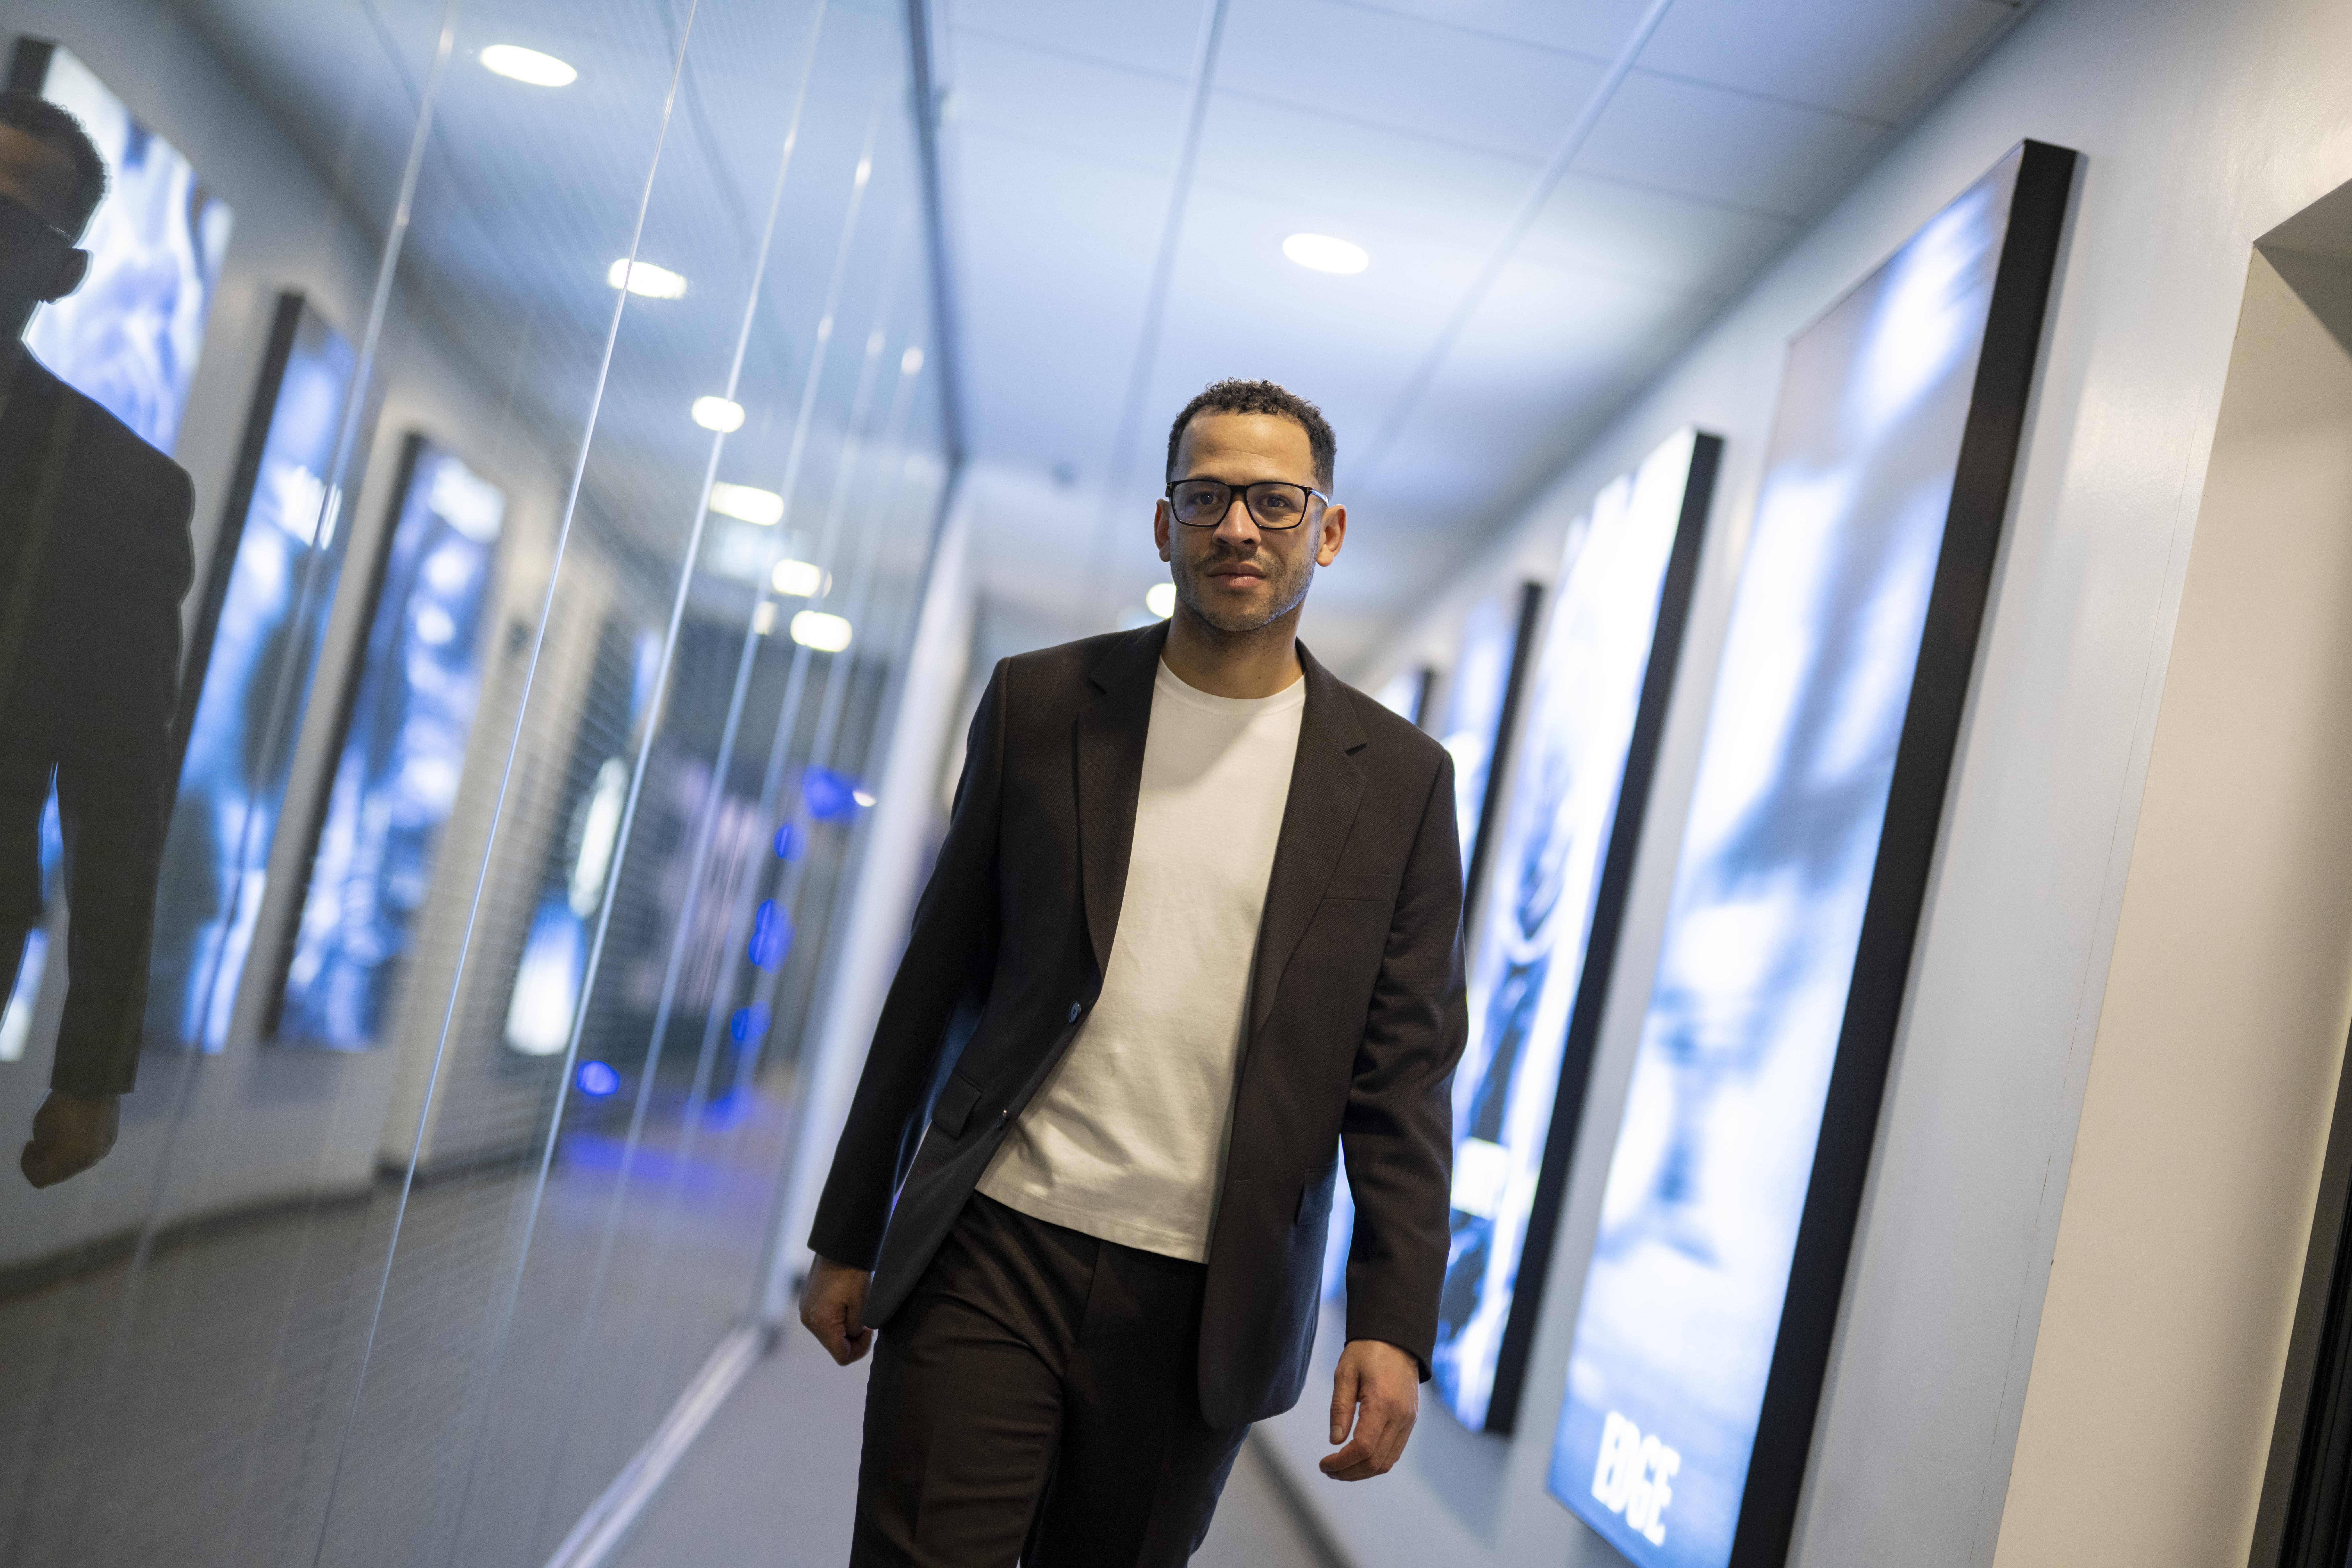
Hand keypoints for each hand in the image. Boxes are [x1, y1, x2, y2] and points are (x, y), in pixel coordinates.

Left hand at [21, 1090, 119, 1187]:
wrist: (95, 1082)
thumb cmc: (63, 1105)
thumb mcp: (41, 1128)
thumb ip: (42, 1148)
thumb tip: (46, 1154)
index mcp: (70, 1160)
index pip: (41, 1179)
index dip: (28, 1167)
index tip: (29, 1145)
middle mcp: (89, 1160)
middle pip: (61, 1174)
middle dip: (47, 1162)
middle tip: (40, 1143)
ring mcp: (103, 1149)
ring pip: (77, 1163)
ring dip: (64, 1155)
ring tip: (59, 1135)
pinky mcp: (111, 1137)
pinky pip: (90, 1150)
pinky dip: (78, 1147)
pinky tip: (75, 1129)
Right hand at [799, 1254, 874, 1364]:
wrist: (840, 1245)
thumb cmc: (853, 1273)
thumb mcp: (862, 1305)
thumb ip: (856, 1330)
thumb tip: (853, 1336)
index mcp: (821, 1323)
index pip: (842, 1357)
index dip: (860, 1350)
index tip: (870, 1331)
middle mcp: (808, 1320)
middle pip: (834, 1345)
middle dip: (852, 1338)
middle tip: (866, 1321)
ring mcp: (805, 1310)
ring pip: (829, 1333)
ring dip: (845, 1327)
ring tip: (857, 1308)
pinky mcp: (807, 1301)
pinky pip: (823, 1320)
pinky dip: (837, 1318)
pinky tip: (846, 1302)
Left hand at [1320, 1338, 1417, 1479]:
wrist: (1396, 1338)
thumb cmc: (1367, 1352)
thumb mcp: (1345, 1373)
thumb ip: (1340, 1408)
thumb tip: (1334, 1441)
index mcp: (1383, 1404)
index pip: (1363, 1448)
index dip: (1341, 1462)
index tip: (1324, 1463)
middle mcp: (1400, 1417)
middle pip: (1375, 1461)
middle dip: (1349, 1472)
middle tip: (1328, 1470)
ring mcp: (1408, 1420)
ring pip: (1387, 1462)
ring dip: (1362, 1471)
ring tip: (1341, 1469)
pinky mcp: (1410, 1420)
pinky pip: (1395, 1451)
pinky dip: (1376, 1461)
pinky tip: (1358, 1458)